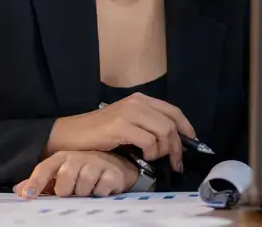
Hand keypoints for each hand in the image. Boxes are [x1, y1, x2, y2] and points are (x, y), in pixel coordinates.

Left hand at [15, 150, 138, 197]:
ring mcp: (98, 163)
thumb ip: (42, 183)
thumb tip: (18, 190)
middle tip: (72, 192)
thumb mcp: (62, 174)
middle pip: (65, 179)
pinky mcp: (113, 172)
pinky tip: (101, 189)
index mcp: (62, 158)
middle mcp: (79, 157)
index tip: (28, 196)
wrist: (117, 166)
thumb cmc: (84, 171)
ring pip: (83, 186)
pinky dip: (99, 194)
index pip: (45, 168)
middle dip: (66, 191)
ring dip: (84, 194)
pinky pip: (101, 190)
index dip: (35, 182)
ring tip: (88, 190)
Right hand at [44, 93, 195, 171]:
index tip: (191, 142)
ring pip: (163, 131)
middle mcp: (137, 102)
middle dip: (177, 145)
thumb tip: (172, 140)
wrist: (70, 134)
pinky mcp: (120, 126)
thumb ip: (147, 125)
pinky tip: (143, 157)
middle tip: (174, 161)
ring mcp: (129, 113)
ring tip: (154, 158)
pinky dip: (151, 152)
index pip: (173, 110)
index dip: (186, 127)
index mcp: (141, 100)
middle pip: (171, 123)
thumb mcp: (127, 123)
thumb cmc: (98, 133)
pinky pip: (148, 141)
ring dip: (163, 150)